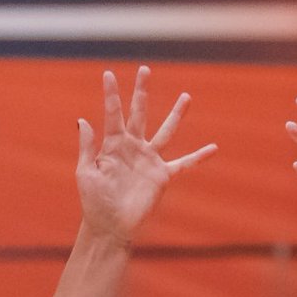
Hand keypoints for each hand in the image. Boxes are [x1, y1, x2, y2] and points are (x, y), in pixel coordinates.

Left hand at [76, 68, 216, 239]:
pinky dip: (198, 157)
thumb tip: (83, 120)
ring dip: (175, 114)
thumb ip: (87, 147)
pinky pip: (184, 164)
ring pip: (166, 131)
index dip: (111, 94)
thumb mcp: (85, 173)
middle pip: (139, 112)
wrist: (110, 227)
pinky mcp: (162, 176)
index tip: (108, 73)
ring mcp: (149, 160)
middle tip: (145, 69)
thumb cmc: (94, 202)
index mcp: (112, 144)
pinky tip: (213, 148)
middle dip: (142, 91)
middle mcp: (133, 147)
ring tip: (185, 96)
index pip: (112, 113)